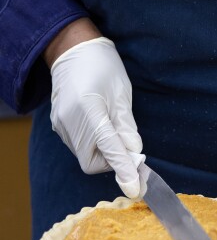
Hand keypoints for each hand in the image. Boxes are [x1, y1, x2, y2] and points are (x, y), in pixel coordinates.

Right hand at [48, 35, 144, 197]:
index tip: (135, 188)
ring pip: (85, 155)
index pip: (110, 149)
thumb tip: (134, 152)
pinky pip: (78, 145)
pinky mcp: (57, 124)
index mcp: (89, 111)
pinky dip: (93, 143)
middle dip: (113, 159)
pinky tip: (99, 123)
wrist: (73, 50)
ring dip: (103, 151)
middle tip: (126, 141)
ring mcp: (61, 125)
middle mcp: (70, 122)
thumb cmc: (104, 67)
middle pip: (93, 162)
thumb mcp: (123, 93)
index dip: (124, 170)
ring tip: (112, 124)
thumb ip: (127, 126)